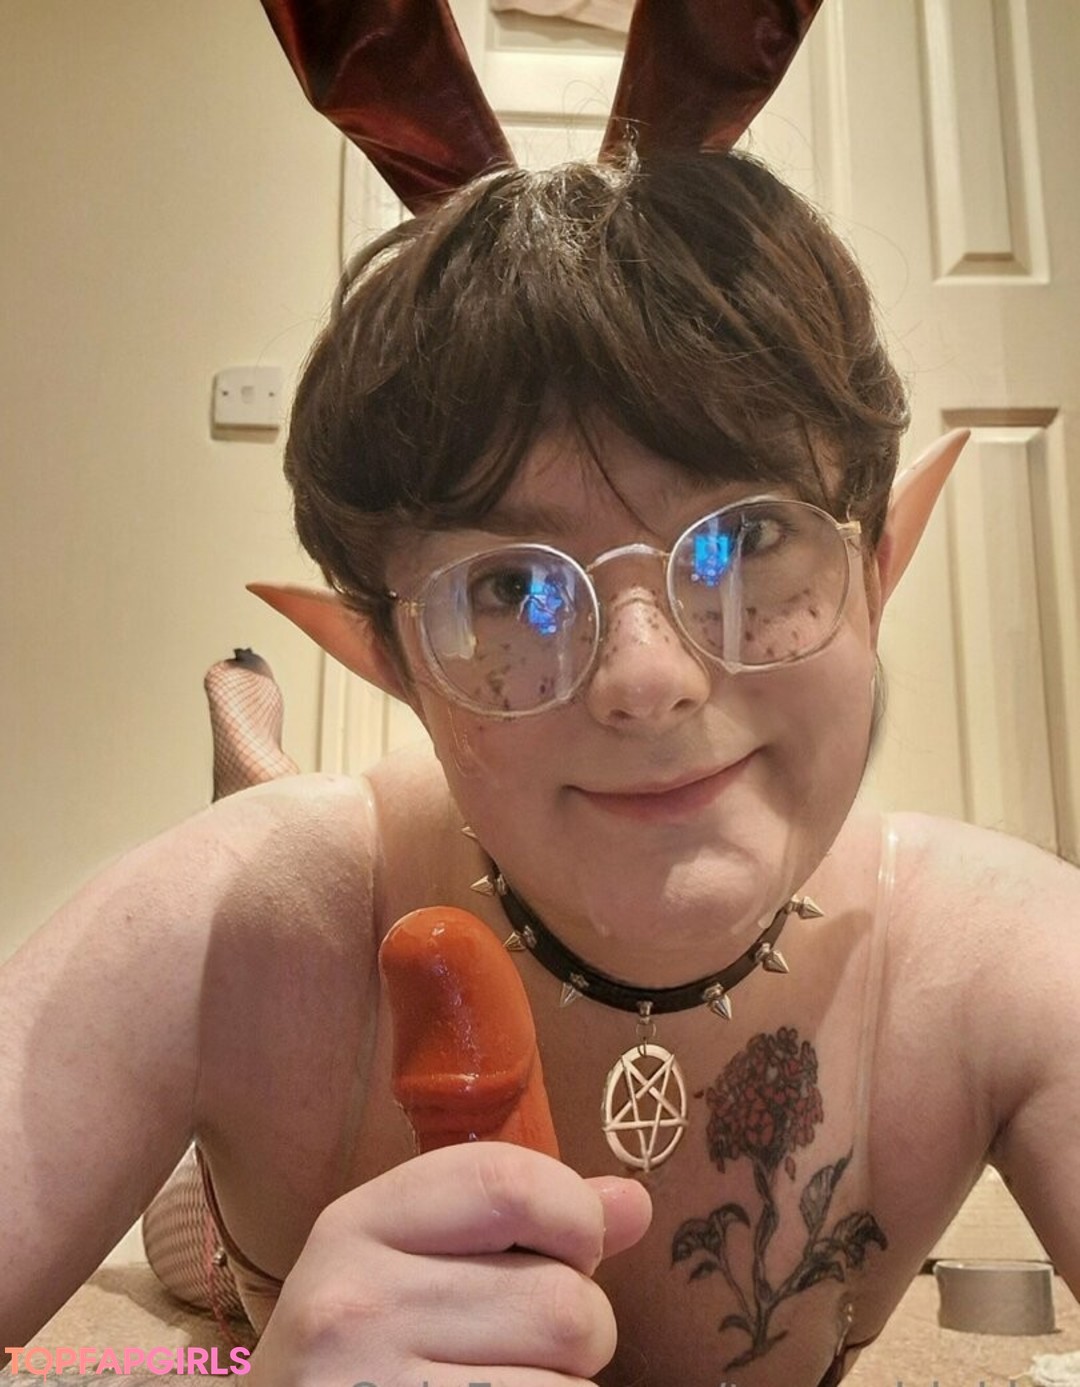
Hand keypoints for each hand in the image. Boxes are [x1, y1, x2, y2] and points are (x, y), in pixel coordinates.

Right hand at [245, 1142, 651, 1385]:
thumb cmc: (362, 1351)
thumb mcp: (412, 1264)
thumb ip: (524, 1222)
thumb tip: (634, 1203)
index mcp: (358, 1223)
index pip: (508, 1182)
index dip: (576, 1216)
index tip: (576, 1248)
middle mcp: (355, 1304)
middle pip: (561, 1301)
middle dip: (583, 1332)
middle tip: (532, 1346)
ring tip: (506, 1385)